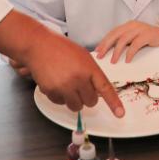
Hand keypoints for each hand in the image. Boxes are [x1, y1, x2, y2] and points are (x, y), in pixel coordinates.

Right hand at [0, 11, 123, 116]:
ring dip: (73, 100)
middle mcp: (78, 79)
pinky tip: (55, 82)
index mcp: (89, 68)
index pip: (105, 88)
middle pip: (90, 102)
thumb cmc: (61, 48)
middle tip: (78, 85)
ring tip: (66, 84)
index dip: (113, 103)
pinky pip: (61, 103)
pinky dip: (59, 97)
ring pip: (76, 106)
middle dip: (86, 97)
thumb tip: (97, 90)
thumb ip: (91, 72)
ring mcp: (65, 86)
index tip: (120, 114)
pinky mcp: (52, 92)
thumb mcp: (82, 56)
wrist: (38, 45)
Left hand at [95, 21, 158, 62]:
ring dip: (116, 51)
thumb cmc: (148, 38)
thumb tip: (110, 52)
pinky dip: (130, 53)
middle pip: (115, 35)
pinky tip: (127, 60)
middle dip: (106, 46)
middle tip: (100, 56)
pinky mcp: (148, 35)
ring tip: (113, 61)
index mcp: (128, 25)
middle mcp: (132, 25)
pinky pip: (136, 44)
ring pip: (124, 39)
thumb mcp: (134, 37)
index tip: (97, 50)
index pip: (112, 32)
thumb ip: (125, 41)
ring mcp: (140, 29)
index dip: (104, 41)